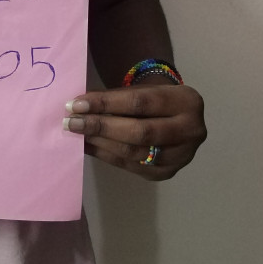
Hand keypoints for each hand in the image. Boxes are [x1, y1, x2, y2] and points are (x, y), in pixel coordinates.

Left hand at [63, 82, 205, 179]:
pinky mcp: (167, 173)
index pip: (139, 102)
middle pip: (139, 132)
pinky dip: (106, 155)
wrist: (177, 118)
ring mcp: (181, 156)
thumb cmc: (154, 100)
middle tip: (71, 122)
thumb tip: (77, 108)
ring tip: (77, 134)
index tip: (76, 104)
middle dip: (100, 127)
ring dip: (100, 143)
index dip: (105, 104)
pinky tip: (88, 146)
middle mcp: (191, 130)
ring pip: (134, 153)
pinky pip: (131, 166)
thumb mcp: (142, 90)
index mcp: (186, 101)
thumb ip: (114, 98)